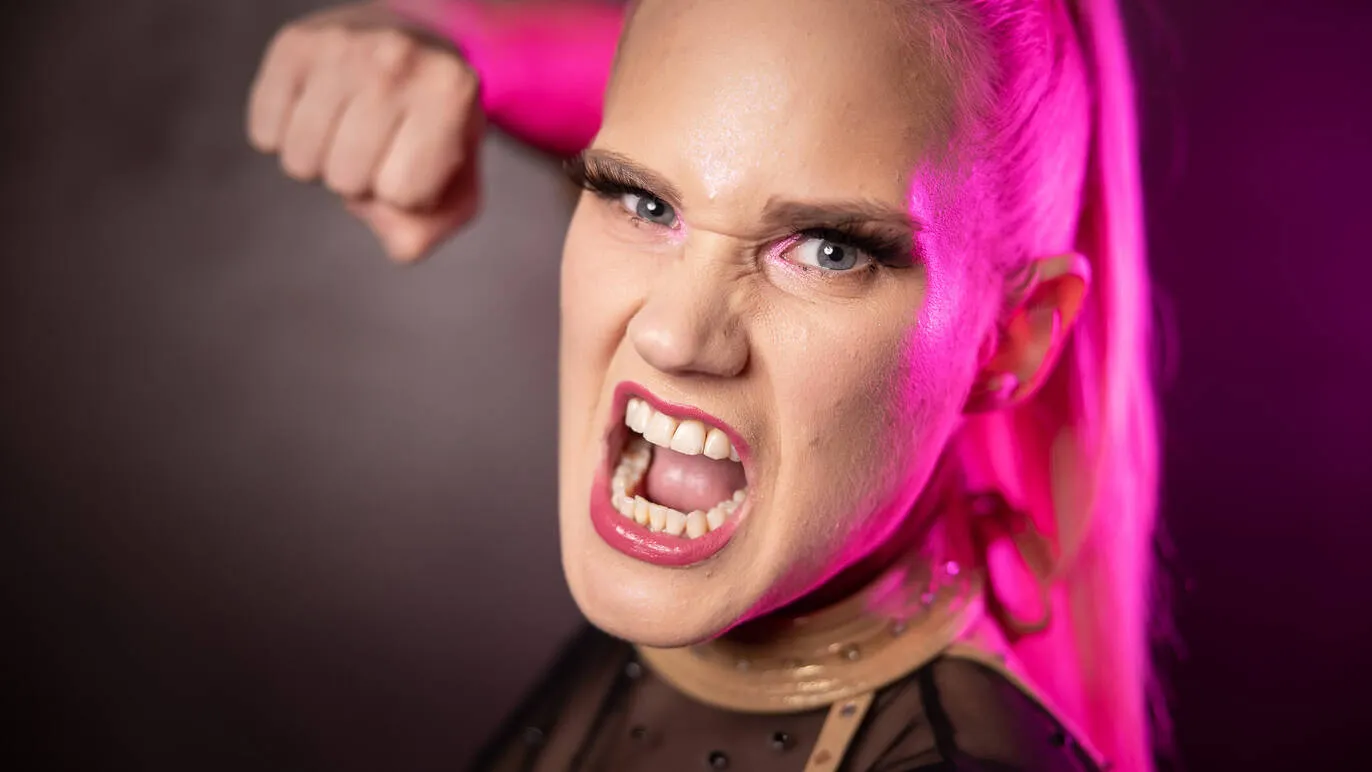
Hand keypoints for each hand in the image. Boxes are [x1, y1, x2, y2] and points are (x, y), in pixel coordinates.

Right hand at [246, 2, 483, 261]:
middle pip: (347, 181)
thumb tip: (396, 238)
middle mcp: (399, 59)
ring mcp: (342, 45)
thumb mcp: (455, 181)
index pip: (404, 194)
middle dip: (359, 181)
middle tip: (376, 143)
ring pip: (300, 162)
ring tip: (347, 128)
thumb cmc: (431, 127)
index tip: (415, 158)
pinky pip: (265, 134)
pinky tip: (315, 111)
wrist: (407, 45)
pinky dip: (283, 137)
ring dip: (319, 163)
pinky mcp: (293, 44)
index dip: (405, 193)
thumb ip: (431, 227)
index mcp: (452, 92)